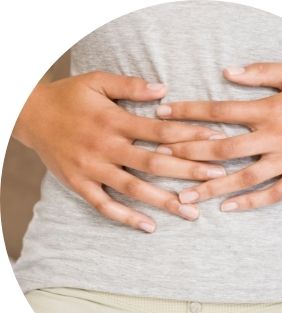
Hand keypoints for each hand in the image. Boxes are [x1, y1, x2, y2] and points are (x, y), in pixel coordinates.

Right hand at [12, 71, 225, 231]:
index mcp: (114, 120)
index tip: (216, 142)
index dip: (190, 136)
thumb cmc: (69, 97)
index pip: (160, 130)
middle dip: (188, 171)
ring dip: (165, 201)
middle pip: (154, 162)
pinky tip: (150, 227)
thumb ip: (130, 85)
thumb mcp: (96, 80)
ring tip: (192, 212)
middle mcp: (106, 146)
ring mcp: (92, 169)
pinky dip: (126, 218)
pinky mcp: (80, 185)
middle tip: (216, 179)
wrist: (29, 114)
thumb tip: (164, 90)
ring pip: (134, 188)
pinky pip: (105, 206)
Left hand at [155, 62, 281, 210]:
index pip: (220, 112)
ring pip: (244, 177)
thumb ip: (260, 72)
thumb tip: (227, 74)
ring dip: (211, 187)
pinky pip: (273, 194)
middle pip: (223, 148)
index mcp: (269, 110)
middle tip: (160, 161)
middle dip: (189, 154)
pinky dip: (250, 202)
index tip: (163, 117)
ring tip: (184, 196)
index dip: (189, 113)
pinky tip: (227, 208)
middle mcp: (275, 136)